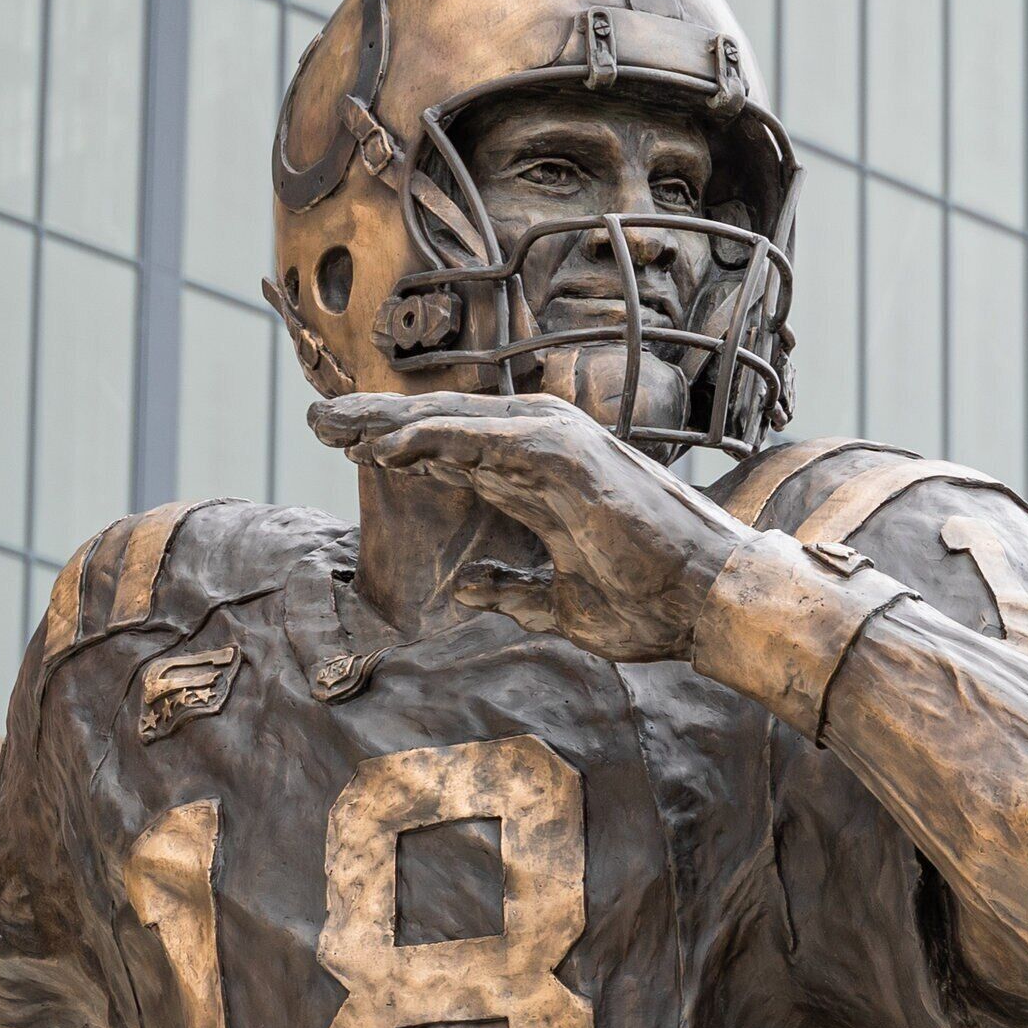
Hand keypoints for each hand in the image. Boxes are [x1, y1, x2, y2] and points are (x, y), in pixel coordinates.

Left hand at [309, 392, 756, 663]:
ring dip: (397, 421)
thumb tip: (465, 588)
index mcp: (541, 485)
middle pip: (447, 428)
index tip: (346, 448)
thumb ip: (512, 592)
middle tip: (320, 420)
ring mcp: (560, 449)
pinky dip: (438, 438)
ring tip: (339, 423)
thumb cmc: (649, 605)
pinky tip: (391, 445)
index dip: (401, 447)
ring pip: (460, 422)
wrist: (707, 605)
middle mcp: (546, 454)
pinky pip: (488, 438)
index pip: (456, 453)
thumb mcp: (561, 608)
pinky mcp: (570, 457)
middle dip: (381, 423)